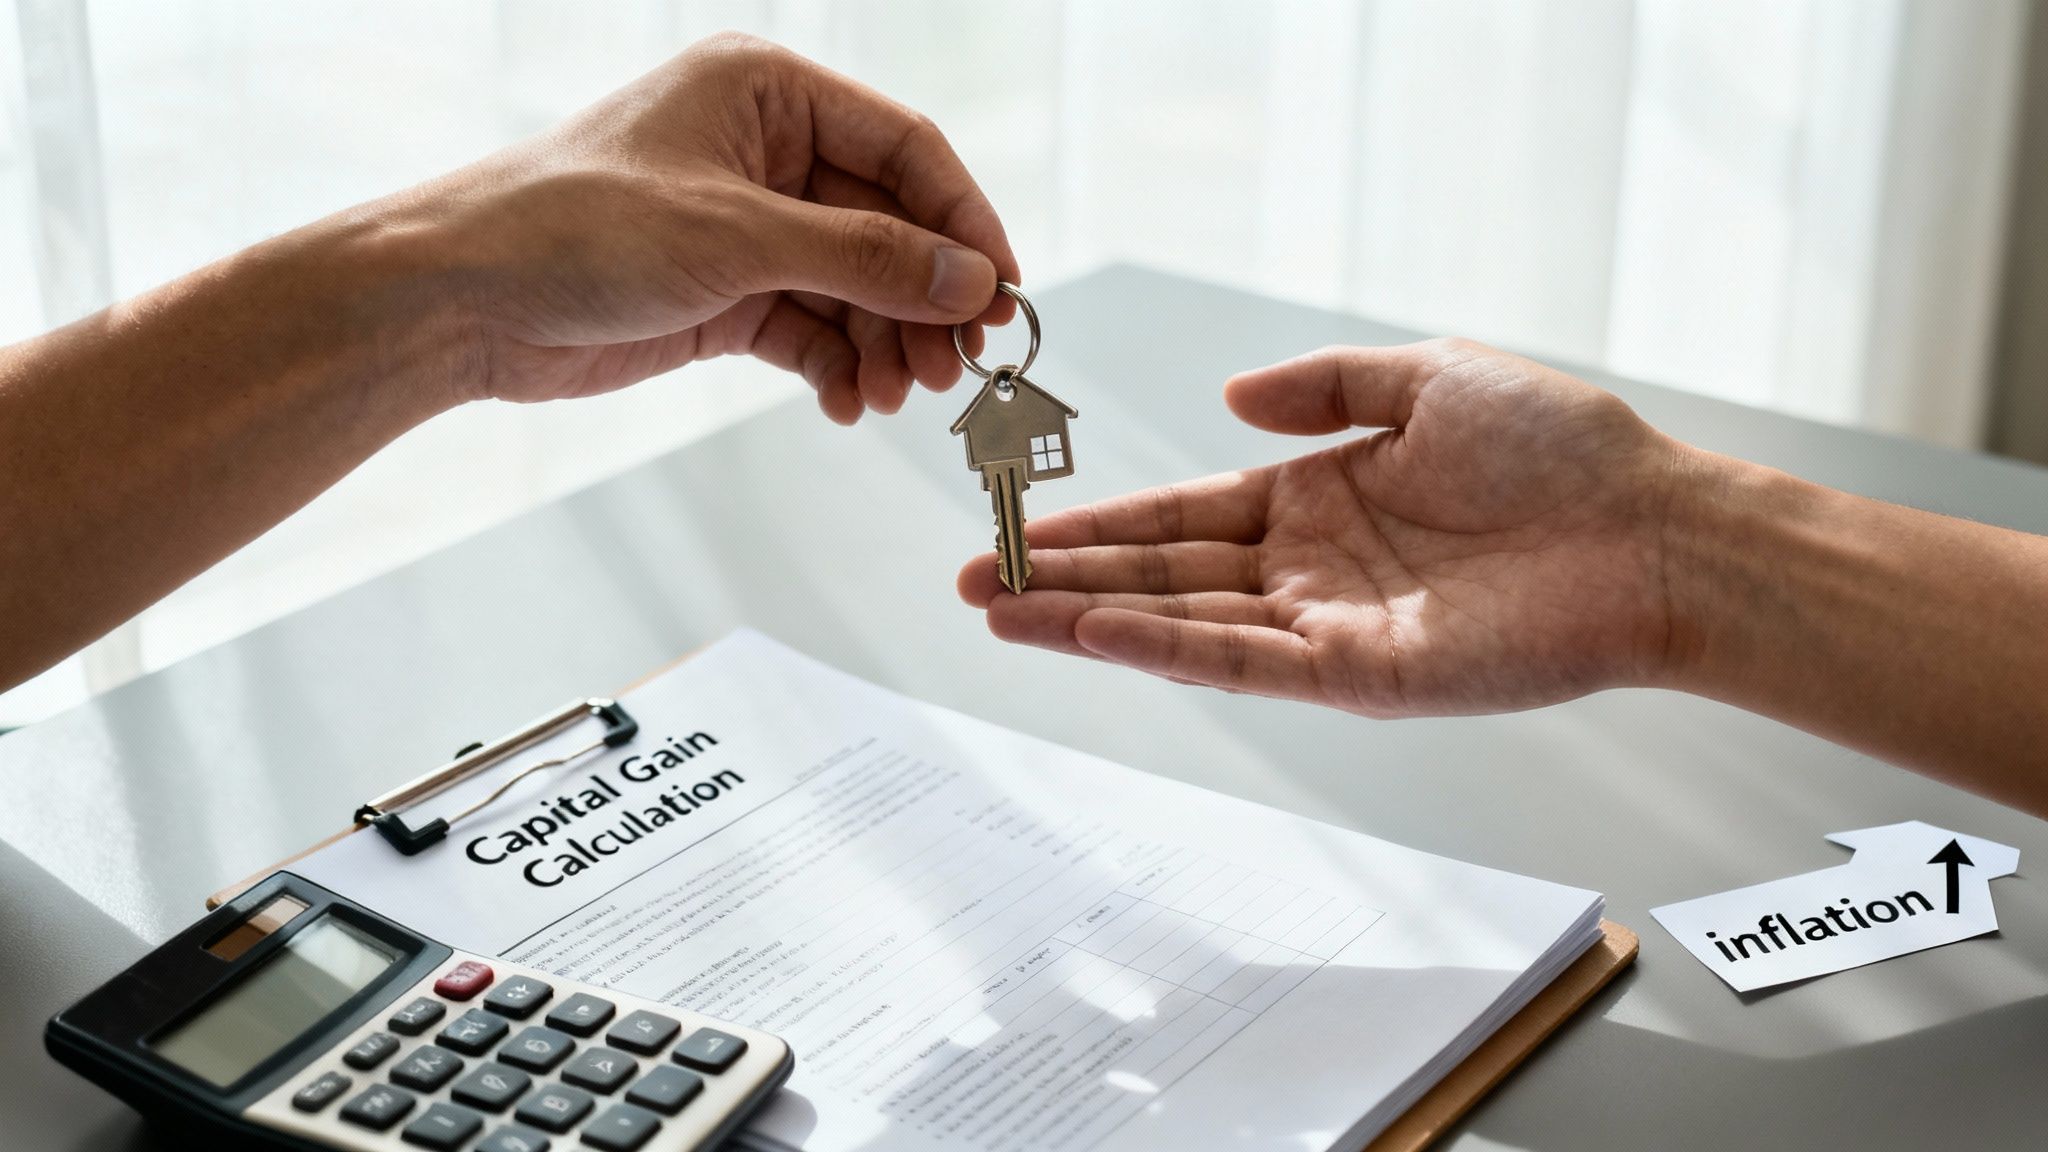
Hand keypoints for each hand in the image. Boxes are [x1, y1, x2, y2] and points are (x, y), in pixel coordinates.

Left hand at [388, 33, 1016, 422]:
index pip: (907, 150)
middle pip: (889, 226)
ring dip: (885, 345)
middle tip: (955, 370)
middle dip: (923, 301)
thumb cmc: (573, 228)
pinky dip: (837, 366)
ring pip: (856, 286)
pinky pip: (812, 328)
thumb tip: (969, 282)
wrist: (461, 300)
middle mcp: (767, 151)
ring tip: (897, 398)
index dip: (964, 222)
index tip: (1003, 295)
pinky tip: (847, 404)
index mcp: (769, 92)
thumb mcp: (737, 237)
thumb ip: (864, 258)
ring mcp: (748, 226)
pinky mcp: (726, 292)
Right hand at [958, 340, 1689, 715]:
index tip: (1022, 522)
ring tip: (1003, 612)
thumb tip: (1232, 394)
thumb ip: (1323, 386)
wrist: (1654, 529)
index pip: (1182, 515)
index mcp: (1316, 501)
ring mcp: (1329, 628)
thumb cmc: (1563, 451)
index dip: (1101, 521)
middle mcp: (1309, 572)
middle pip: (1163, 576)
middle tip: (975, 579)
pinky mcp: (1363, 675)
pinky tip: (1095, 633)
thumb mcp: (1427, 378)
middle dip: (1065, 578)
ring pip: (1185, 623)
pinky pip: (1246, 663)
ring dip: (1090, 619)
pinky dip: (1166, 648)